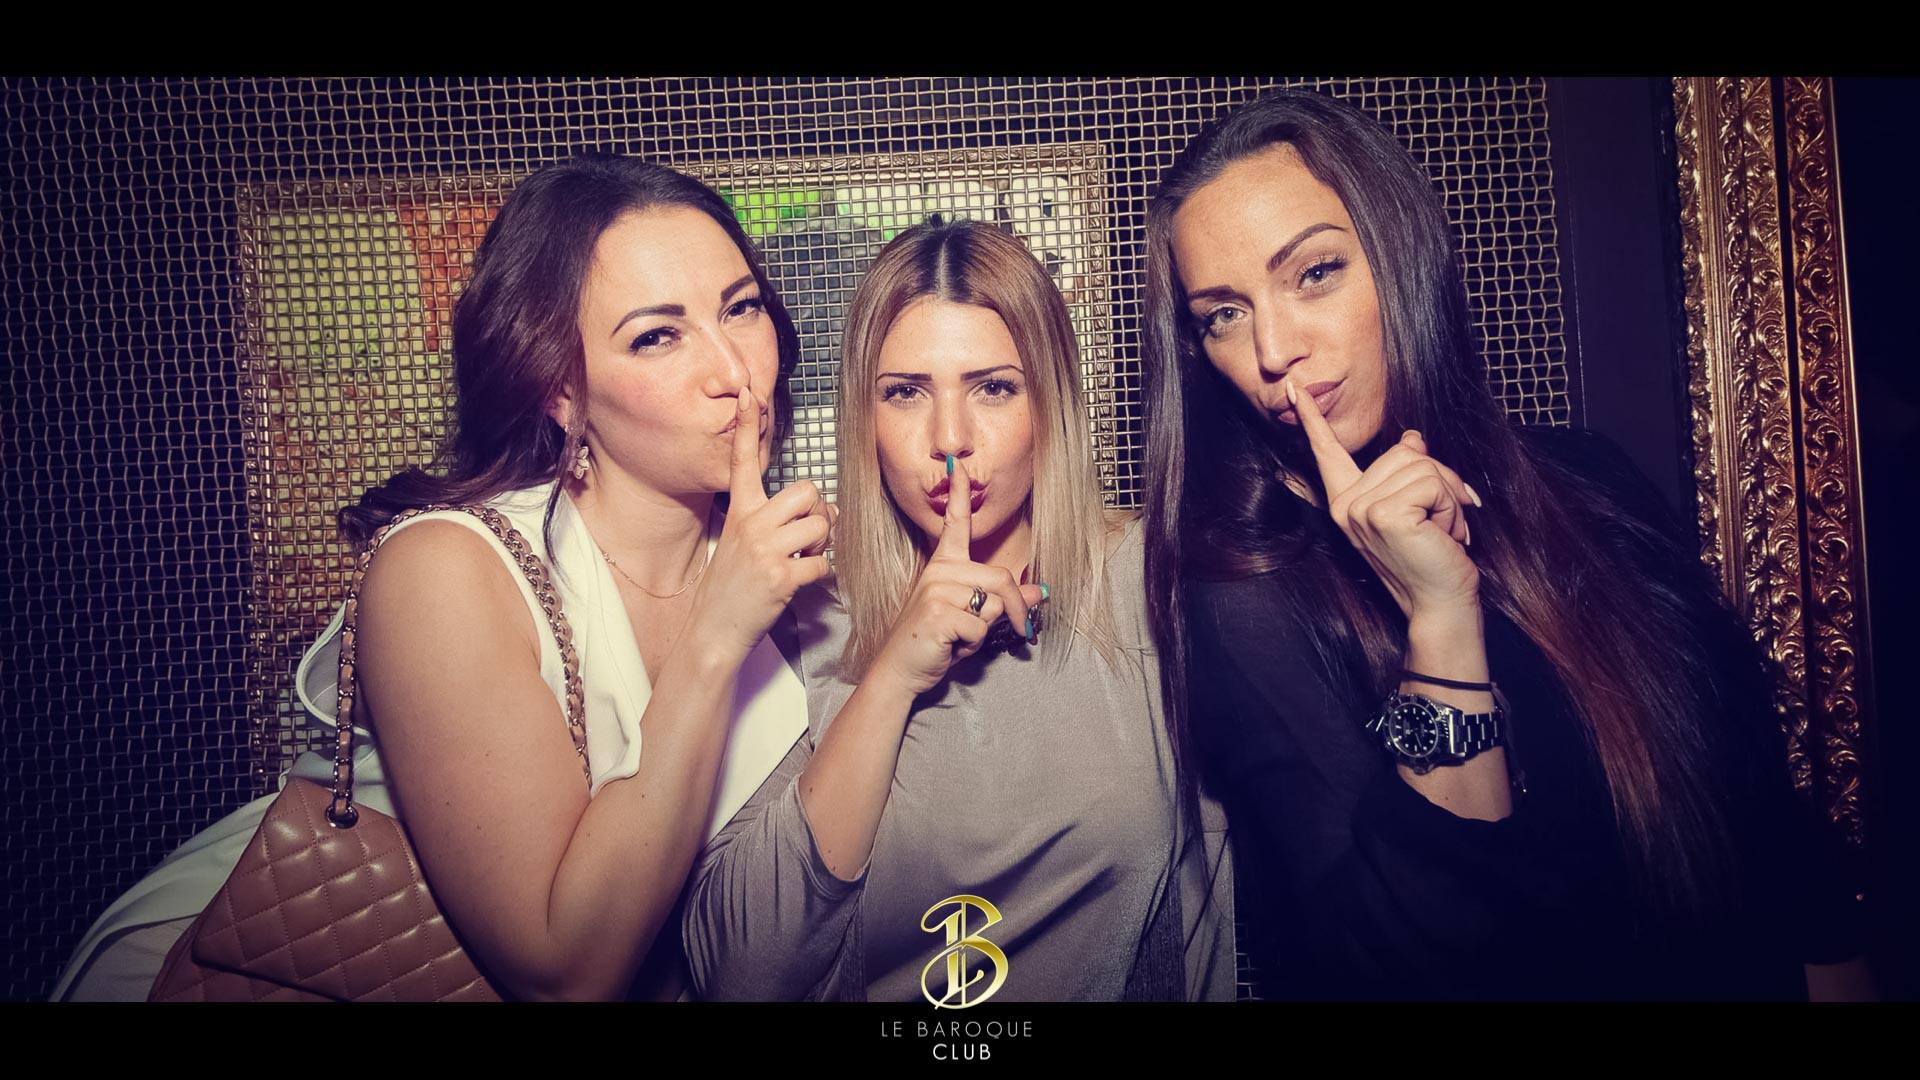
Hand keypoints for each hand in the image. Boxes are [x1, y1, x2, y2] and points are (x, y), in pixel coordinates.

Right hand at [685, 388, 834, 659]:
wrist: (714, 629)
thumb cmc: (731, 587)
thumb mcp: (739, 544)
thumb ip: (771, 522)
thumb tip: (822, 510)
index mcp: (739, 512)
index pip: (742, 462)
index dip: (745, 426)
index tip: (749, 394)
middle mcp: (751, 524)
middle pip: (807, 491)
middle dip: (819, 511)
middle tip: (810, 533)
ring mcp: (766, 549)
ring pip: (821, 525)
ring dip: (823, 544)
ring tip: (803, 558)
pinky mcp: (781, 575)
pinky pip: (823, 563)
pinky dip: (820, 574)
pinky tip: (801, 582)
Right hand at [872, 456, 1044, 695]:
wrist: (902, 670)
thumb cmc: (936, 643)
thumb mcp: (973, 618)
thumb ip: (1001, 601)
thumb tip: (1038, 592)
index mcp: (944, 566)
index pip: (955, 524)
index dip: (959, 494)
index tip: (957, 465)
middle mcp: (940, 572)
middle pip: (1001, 578)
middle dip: (1016, 610)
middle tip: (1020, 631)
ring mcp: (937, 590)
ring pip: (993, 607)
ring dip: (985, 632)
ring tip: (960, 638)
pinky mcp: (939, 612)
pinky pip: (981, 629)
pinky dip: (973, 647)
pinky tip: (951, 646)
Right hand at [1290, 378, 1481, 621]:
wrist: (1441, 603)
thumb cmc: (1432, 559)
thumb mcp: (1416, 508)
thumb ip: (1407, 473)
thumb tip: (1412, 437)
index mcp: (1346, 502)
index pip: (1327, 453)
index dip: (1313, 419)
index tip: (1296, 388)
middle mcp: (1346, 504)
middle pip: (1406, 452)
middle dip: (1442, 481)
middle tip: (1445, 522)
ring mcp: (1360, 509)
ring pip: (1424, 465)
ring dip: (1450, 497)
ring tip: (1445, 531)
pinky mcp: (1384, 513)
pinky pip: (1432, 482)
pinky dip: (1452, 506)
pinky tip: (1446, 534)